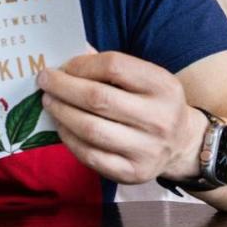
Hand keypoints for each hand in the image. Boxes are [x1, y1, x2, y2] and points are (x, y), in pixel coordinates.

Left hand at [37, 51, 206, 183]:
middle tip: (44, 81)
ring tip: (48, 102)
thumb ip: (107, 65)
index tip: (62, 66)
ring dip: (61, 112)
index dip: (81, 64)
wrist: (182, 144)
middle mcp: (159, 118)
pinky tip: (61, 126)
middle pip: (98, 98)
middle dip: (63, 87)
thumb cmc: (150, 102)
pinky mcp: (133, 173)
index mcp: (163, 85)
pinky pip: (90, 155)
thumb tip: (64, 53)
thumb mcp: (142, 78)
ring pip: (90, 129)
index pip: (114, 66)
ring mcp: (148, 149)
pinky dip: (68, 138)